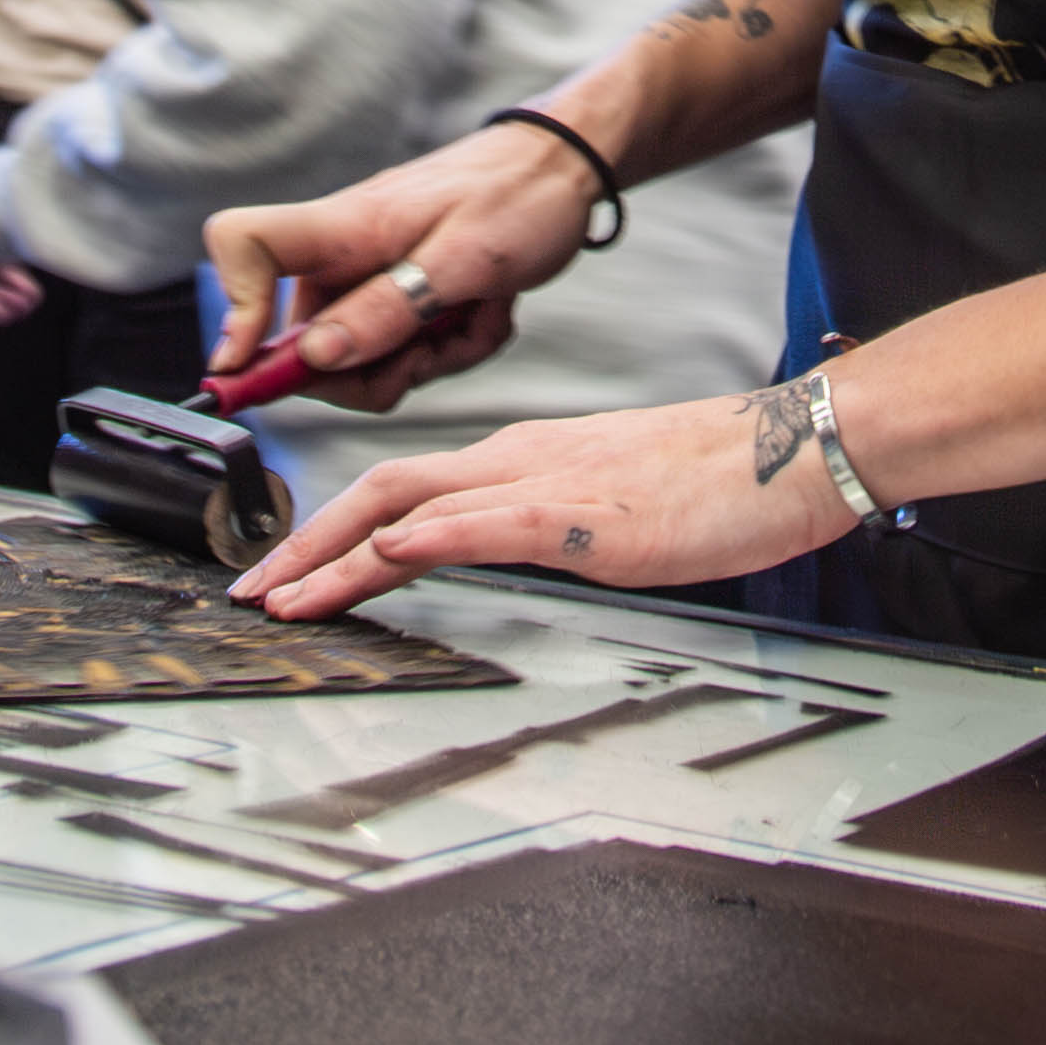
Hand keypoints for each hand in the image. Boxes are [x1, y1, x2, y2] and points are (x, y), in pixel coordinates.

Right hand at [200, 123, 608, 412]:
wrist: (565, 168)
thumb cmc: (520, 195)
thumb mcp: (468, 262)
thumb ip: (391, 309)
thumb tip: (316, 357)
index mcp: (344, 228)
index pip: (243, 245)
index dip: (235, 307)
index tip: (259, 368)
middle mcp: (342, 251)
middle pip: (302, 343)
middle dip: (369, 370)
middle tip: (433, 351)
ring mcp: (368, 273)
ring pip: (357, 357)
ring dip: (421, 358)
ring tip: (474, 319)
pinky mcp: (396, 290)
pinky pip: (397, 349)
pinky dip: (442, 347)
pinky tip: (482, 314)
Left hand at [234, 382, 849, 617]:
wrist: (793, 451)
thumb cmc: (715, 481)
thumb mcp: (605, 501)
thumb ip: (538, 520)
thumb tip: (488, 548)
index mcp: (523, 458)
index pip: (400, 488)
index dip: (329, 528)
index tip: (284, 572)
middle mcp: (520, 461)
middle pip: (383, 489)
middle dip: (306, 543)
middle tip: (253, 591)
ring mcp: (550, 484)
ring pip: (417, 505)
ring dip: (340, 552)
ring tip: (288, 593)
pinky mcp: (590, 516)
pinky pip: (493, 524)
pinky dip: (431, 539)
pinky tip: (389, 558)